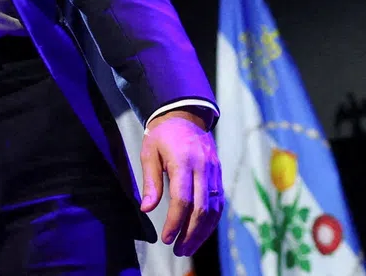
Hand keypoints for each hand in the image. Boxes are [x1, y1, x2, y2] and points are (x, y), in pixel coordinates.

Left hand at [139, 110, 224, 256]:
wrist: (185, 114)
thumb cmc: (163, 135)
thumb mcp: (149, 151)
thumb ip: (150, 180)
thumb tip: (147, 209)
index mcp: (184, 159)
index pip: (182, 198)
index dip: (175, 221)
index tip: (166, 238)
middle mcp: (203, 166)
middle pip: (201, 208)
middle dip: (190, 233)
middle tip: (178, 251)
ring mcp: (214, 170)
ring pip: (213, 209)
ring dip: (202, 232)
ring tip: (188, 247)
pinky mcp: (219, 174)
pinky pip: (219, 202)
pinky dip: (211, 221)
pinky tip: (200, 233)